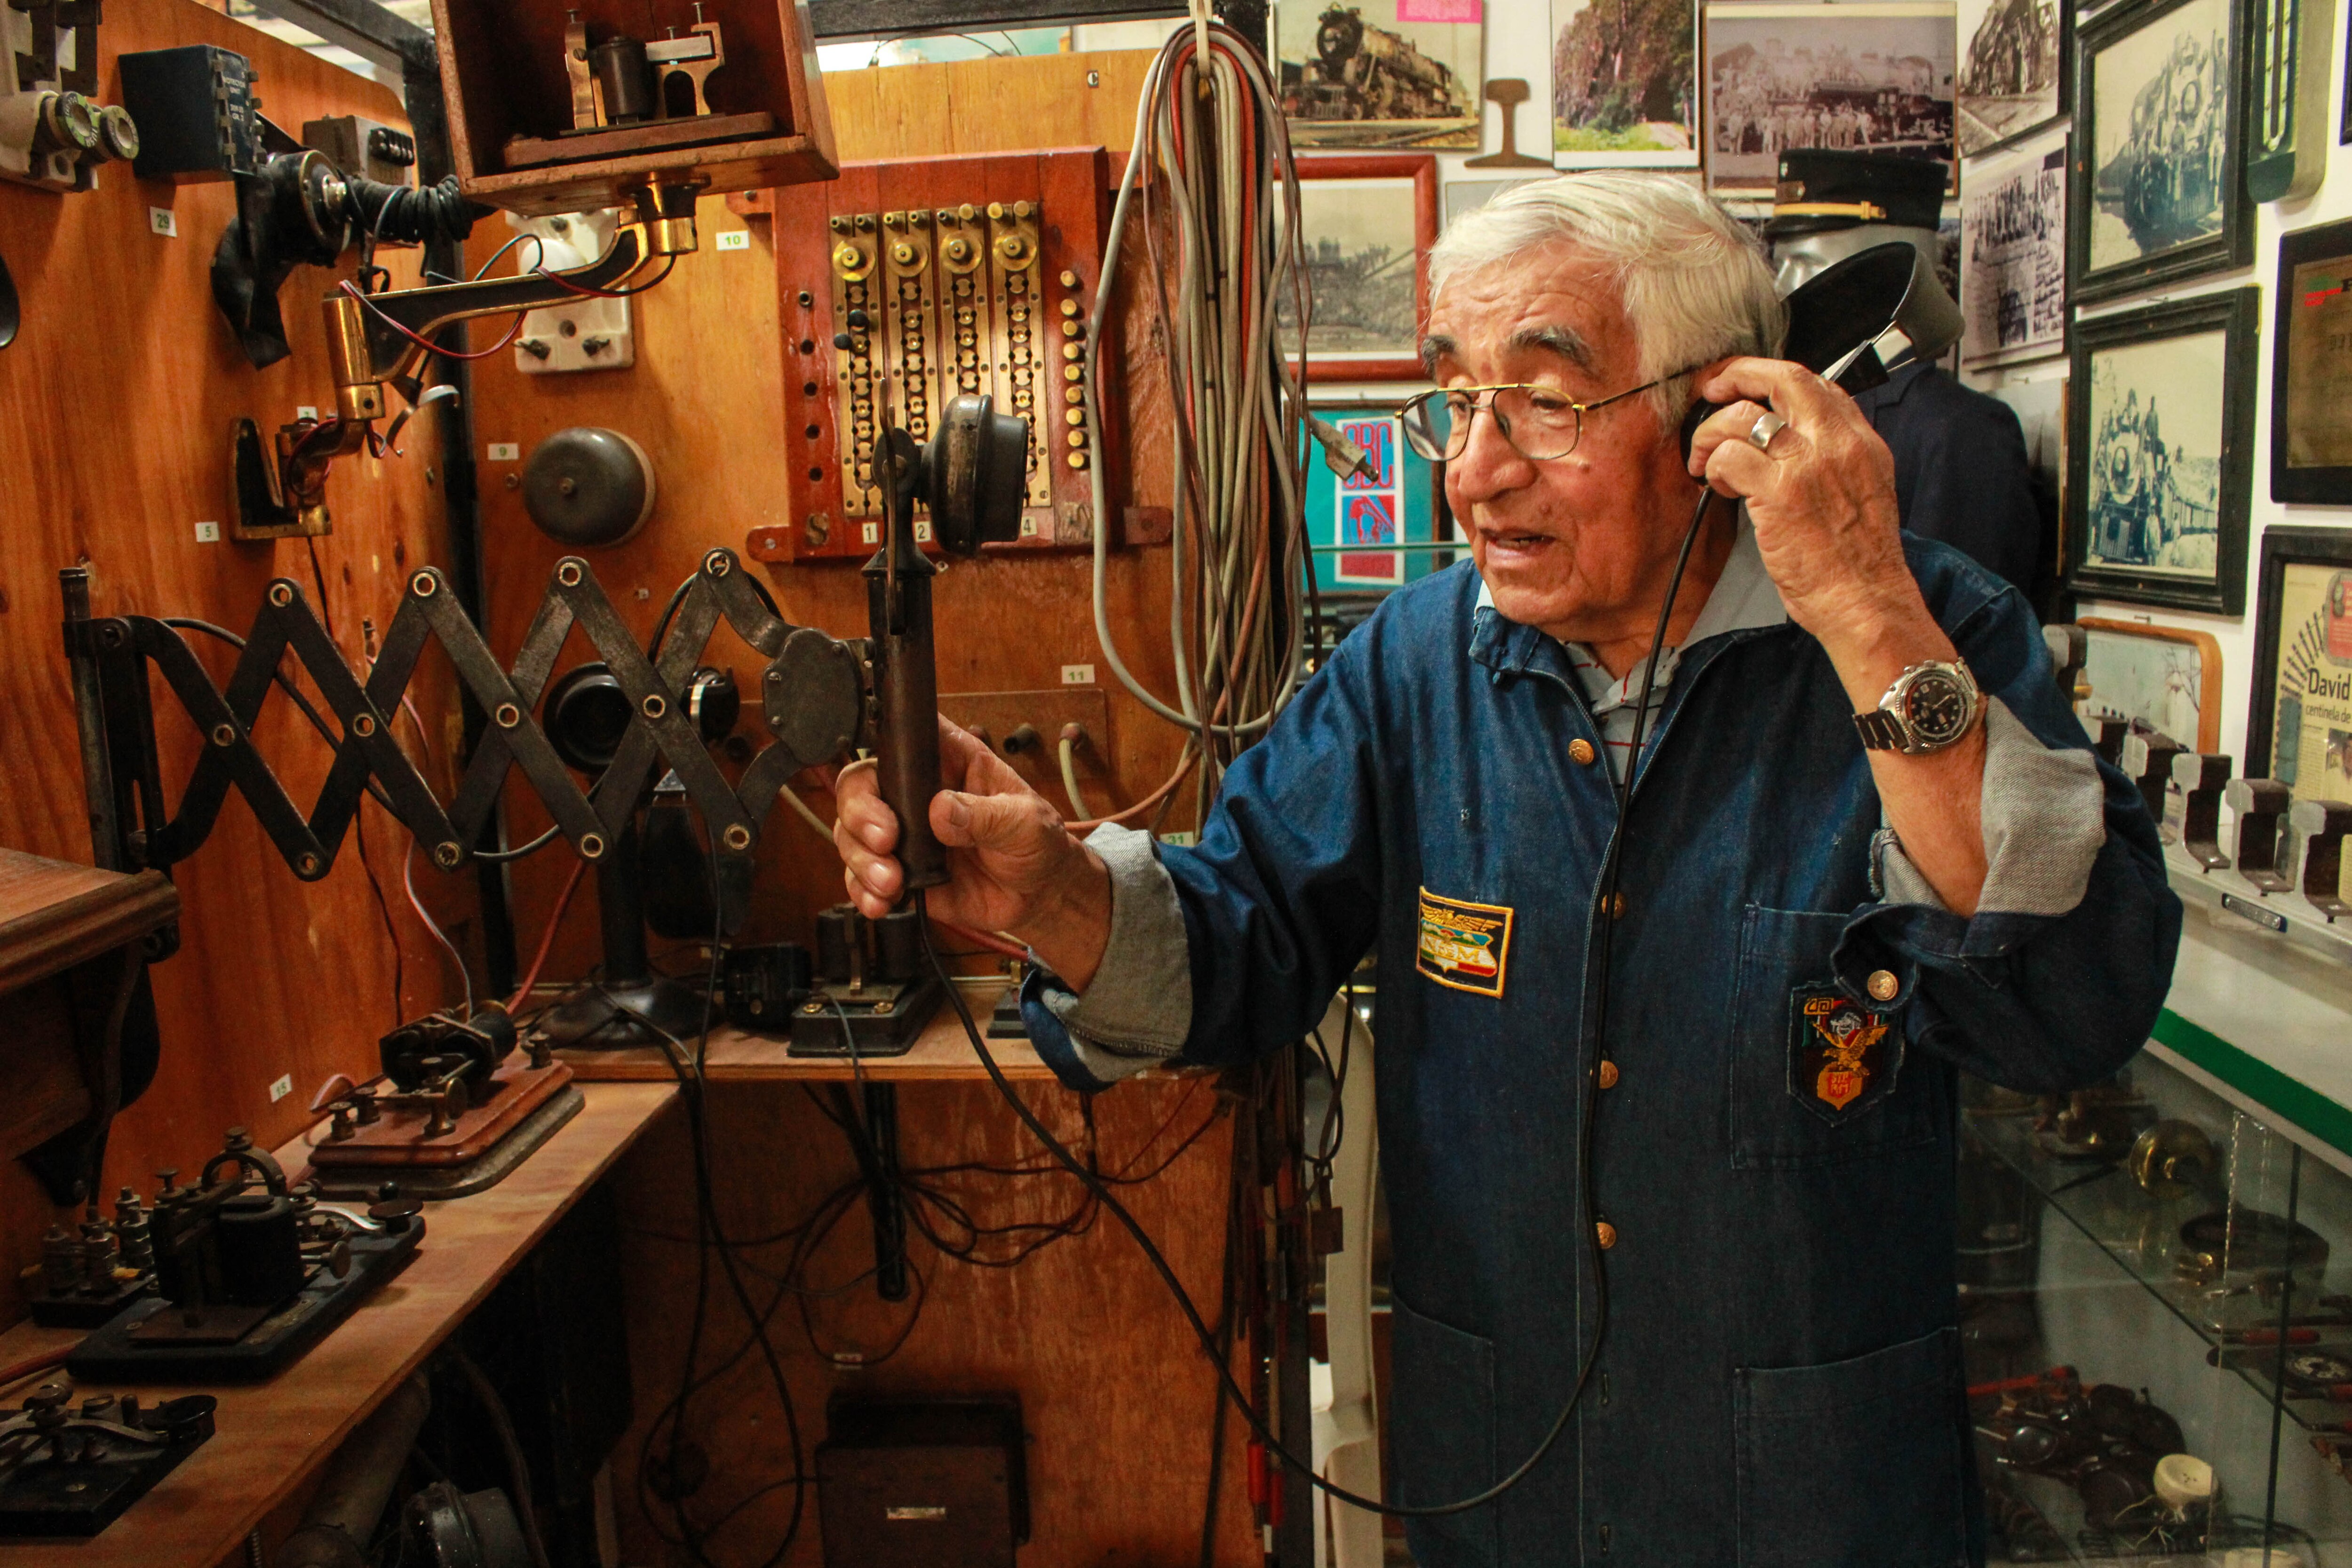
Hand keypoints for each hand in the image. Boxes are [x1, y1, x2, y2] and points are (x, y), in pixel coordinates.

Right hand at [834, 716, 1112, 988]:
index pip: (904, 735)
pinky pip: (861, 876)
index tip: (884, 775)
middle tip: (885, 841)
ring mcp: (904, 831)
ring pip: (852, 832)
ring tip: (891, 882)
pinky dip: (862, 890)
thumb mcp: (1026, 823)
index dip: (883, 746)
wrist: (1040, 895)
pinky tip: (881, 902)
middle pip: (860, 783)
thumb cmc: (1038, 843)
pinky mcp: (899, 869)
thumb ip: (987, 815)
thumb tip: (941, 810)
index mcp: (949, 760)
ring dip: (861, 859)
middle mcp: (917, 791)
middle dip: (860, 813)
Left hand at [1685, 357, 1923, 657]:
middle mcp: (1838, 443)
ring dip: (1710, 432)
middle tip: (1712, 387)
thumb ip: (1834, 461)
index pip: (1818, 385)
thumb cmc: (1859, 563)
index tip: (1749, 386)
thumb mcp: (1864, 493)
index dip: (1774, 377)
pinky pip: (1729, 456)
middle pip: (1785, 377)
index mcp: (1862, 442)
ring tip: (1703, 458)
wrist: (1867, 602)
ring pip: (1743, 415)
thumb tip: (1791, 443)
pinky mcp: (1780, 493)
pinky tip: (1715, 486)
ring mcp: (1808, 464)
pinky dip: (1712, 466)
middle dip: (1739, 373)